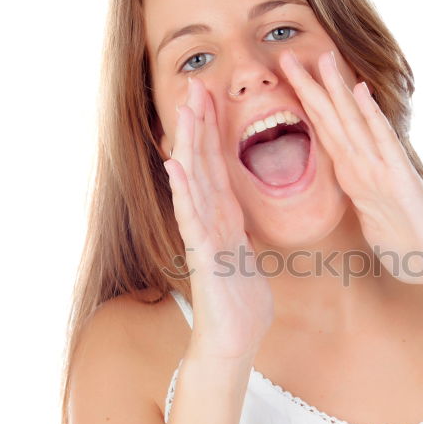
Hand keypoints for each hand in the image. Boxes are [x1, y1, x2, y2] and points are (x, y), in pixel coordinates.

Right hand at [163, 76, 273, 359]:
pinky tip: (176, 166)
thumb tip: (237, 210)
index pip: (216, 165)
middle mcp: (209, 221)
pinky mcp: (203, 255)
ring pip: (194, 183)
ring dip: (189, 145)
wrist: (235, 339)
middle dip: (198, 124)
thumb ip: (238, 228)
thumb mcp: (246, 254)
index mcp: (223, 218)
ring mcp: (203, 236)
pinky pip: (193, 218)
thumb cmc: (242, 301)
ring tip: (185, 110)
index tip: (211, 95)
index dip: (213, 130)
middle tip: (194, 84)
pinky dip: (184, 192)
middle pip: (201, 164)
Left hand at [279, 47, 422, 294]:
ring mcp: (384, 171)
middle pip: (333, 121)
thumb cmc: (413, 246)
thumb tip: (355, 200)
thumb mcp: (373, 225)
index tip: (283, 83)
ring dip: (337, 89)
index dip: (304, 108)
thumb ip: (363, 206)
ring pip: (354, 123)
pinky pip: (382, 144)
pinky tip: (361, 91)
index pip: (325, 134)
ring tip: (322, 56)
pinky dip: (370, 116)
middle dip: (310, 88)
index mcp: (356, 177)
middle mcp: (367, 167)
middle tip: (285, 56)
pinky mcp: (401, 180)